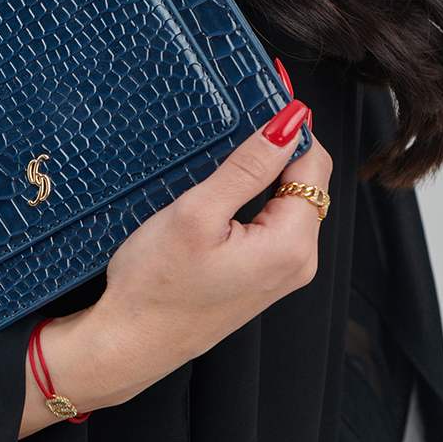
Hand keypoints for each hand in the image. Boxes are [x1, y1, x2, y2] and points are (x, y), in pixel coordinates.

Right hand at [28, 98, 331, 422]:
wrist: (127, 345)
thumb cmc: (154, 286)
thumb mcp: (197, 212)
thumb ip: (248, 165)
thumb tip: (290, 121)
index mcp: (291, 244)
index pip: (314, 163)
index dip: (288, 126)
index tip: (259, 96)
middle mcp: (298, 263)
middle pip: (305, 182)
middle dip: (275, 151)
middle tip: (229, 130)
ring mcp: (281, 274)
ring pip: (287, 203)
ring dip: (260, 176)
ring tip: (218, 163)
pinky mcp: (260, 279)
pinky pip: (270, 225)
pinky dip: (252, 202)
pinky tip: (219, 198)